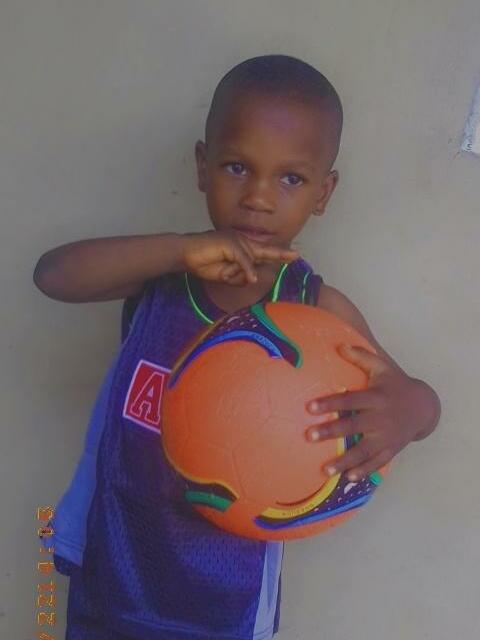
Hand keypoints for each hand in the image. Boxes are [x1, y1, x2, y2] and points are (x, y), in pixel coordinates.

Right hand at [180, 230, 297, 286]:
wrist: (184, 254)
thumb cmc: (203, 263)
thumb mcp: (226, 276)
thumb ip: (240, 277)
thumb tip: (252, 277)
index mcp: (242, 247)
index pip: (264, 251)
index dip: (279, 254)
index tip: (294, 255)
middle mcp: (241, 240)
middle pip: (260, 255)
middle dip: (275, 257)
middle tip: (297, 256)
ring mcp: (236, 238)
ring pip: (249, 262)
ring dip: (235, 273)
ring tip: (220, 272)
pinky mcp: (230, 242)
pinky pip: (243, 259)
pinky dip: (244, 269)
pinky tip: (246, 276)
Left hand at [305, 344, 426, 481]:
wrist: (424, 406)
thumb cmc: (394, 384)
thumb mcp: (381, 367)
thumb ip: (360, 356)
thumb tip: (339, 346)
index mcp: (377, 397)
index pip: (350, 401)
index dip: (330, 403)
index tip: (309, 407)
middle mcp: (381, 419)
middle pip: (353, 426)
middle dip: (331, 432)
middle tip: (309, 436)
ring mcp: (387, 437)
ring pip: (363, 451)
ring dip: (344, 461)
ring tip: (324, 470)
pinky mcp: (391, 450)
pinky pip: (377, 463)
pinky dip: (364, 471)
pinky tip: (348, 479)